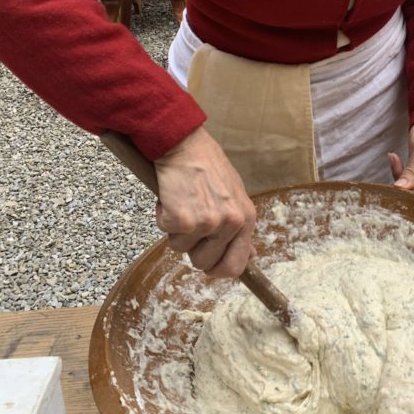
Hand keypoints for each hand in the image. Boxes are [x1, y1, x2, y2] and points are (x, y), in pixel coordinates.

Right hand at [153, 126, 256, 277]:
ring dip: (176, 230)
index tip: (208, 262)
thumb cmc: (207, 166)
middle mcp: (229, 223)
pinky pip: (165, 233)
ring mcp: (206, 223)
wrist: (184, 144)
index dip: (218, 268)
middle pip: (204, 264)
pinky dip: (163, 217)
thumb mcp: (235, 195)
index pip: (236, 266)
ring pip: (181, 249)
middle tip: (190, 222)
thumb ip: (240, 226)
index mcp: (245, 219)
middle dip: (192, 248)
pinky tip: (172, 196)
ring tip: (183, 202)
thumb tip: (250, 255)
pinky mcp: (181, 219)